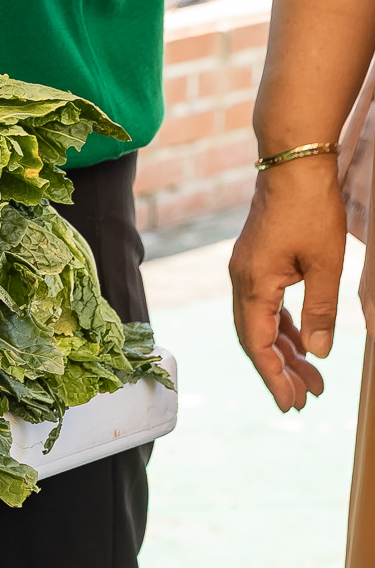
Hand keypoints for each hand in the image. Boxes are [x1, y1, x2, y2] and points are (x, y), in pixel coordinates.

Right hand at [230, 154, 349, 411]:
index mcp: (252, 284)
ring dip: (284, 350)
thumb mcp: (325, 267)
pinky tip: (303, 340)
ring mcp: (247, 270)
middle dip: (280, 370)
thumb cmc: (310, 210)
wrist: (292, 164)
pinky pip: (266, 306)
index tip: (292, 403)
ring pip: (261, 323)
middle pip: (255, 338)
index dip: (275, 376)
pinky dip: (283, 327)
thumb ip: (320, 312)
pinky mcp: (257, 261)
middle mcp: (241, 280)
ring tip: (311, 376)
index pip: (258, 343)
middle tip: (306, 399)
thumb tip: (319, 355)